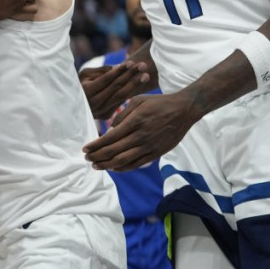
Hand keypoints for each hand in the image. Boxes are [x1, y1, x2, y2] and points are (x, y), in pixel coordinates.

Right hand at [80, 62, 152, 118]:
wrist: (73, 104)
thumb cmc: (79, 83)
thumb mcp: (85, 74)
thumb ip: (101, 70)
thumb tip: (118, 67)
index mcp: (86, 92)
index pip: (106, 80)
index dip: (119, 71)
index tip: (131, 62)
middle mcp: (93, 104)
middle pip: (116, 88)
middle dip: (130, 75)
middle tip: (143, 65)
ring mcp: (100, 112)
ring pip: (120, 96)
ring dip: (134, 85)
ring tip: (145, 75)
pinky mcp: (106, 116)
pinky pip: (120, 102)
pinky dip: (130, 93)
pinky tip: (139, 84)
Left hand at [83, 91, 201, 170]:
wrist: (184, 110)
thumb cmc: (159, 102)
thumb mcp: (138, 100)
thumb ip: (122, 115)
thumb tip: (109, 130)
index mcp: (135, 121)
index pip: (110, 138)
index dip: (96, 145)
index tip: (85, 148)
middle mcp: (141, 136)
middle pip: (114, 151)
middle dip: (97, 156)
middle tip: (87, 159)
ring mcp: (150, 146)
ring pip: (124, 160)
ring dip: (107, 165)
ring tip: (96, 166)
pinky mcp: (157, 153)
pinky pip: (137, 163)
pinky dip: (124, 167)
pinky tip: (114, 168)